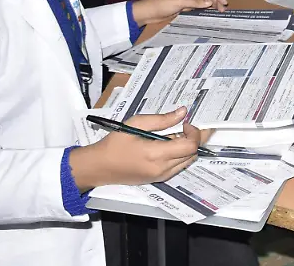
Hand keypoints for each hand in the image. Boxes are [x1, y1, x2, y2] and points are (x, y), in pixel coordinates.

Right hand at [70, 108, 207, 189]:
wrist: (98, 166)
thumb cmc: (115, 143)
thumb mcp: (135, 124)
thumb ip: (162, 119)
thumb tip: (183, 112)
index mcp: (156, 154)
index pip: (190, 146)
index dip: (194, 133)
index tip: (186, 123)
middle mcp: (162, 168)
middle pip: (192, 154)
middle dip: (194, 139)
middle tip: (185, 126)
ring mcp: (161, 176)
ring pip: (187, 161)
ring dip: (188, 148)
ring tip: (176, 135)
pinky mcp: (157, 179)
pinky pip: (177, 167)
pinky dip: (180, 155)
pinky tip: (169, 145)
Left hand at [134, 0, 227, 25]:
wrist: (148, 12)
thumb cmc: (161, 3)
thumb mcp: (179, 2)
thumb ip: (195, 2)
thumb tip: (210, 2)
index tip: (223, 2)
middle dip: (215, 0)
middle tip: (222, 9)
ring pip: (202, 0)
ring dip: (210, 5)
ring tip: (219, 12)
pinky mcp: (184, 6)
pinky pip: (197, 6)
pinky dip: (203, 9)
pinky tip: (209, 13)